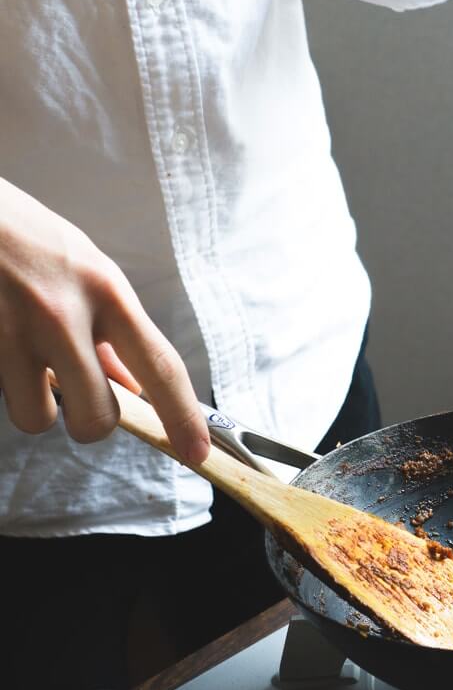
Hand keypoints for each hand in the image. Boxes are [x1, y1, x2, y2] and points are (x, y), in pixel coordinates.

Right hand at [0, 178, 209, 463]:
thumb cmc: (25, 237)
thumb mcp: (85, 269)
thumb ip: (110, 329)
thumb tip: (132, 386)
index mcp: (106, 291)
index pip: (160, 366)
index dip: (183, 417)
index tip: (197, 452)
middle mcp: (63, 313)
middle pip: (98, 416)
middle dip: (88, 421)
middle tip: (74, 396)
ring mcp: (10, 329)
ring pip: (38, 419)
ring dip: (35, 406)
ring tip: (23, 365)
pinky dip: (4, 384)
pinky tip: (2, 348)